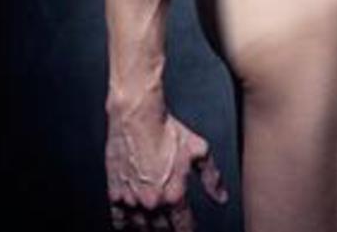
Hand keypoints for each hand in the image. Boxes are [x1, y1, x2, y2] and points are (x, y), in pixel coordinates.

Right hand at [105, 108, 229, 230]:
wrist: (137, 117)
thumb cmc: (167, 130)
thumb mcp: (199, 150)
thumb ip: (211, 177)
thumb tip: (221, 197)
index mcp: (174, 196)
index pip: (184, 227)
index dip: (188, 230)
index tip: (189, 229)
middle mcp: (152, 203)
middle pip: (162, 231)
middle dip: (169, 231)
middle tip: (172, 227)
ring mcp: (131, 201)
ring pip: (141, 229)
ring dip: (149, 230)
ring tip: (155, 227)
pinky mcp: (115, 194)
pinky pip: (119, 221)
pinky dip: (126, 225)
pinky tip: (131, 224)